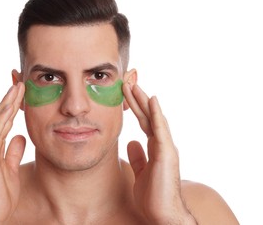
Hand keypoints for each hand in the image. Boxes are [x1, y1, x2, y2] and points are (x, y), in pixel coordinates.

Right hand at [0, 83, 25, 224]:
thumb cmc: (1, 194)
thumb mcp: (11, 168)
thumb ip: (13, 151)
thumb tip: (20, 136)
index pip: (3, 122)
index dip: (11, 106)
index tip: (22, 92)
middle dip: (9, 99)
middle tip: (20, 83)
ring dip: (6, 104)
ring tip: (17, 88)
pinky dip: (2, 119)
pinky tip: (10, 108)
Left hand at [123, 83, 196, 224]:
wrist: (163, 213)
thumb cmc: (153, 195)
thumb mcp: (140, 171)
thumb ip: (138, 155)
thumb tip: (131, 142)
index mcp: (155, 147)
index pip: (144, 121)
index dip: (136, 107)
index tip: (126, 93)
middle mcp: (162, 143)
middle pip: (148, 116)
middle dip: (138, 98)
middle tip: (127, 82)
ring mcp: (165, 147)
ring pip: (153, 118)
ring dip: (143, 100)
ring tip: (133, 84)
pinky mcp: (167, 153)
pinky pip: (160, 129)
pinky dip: (156, 114)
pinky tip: (152, 100)